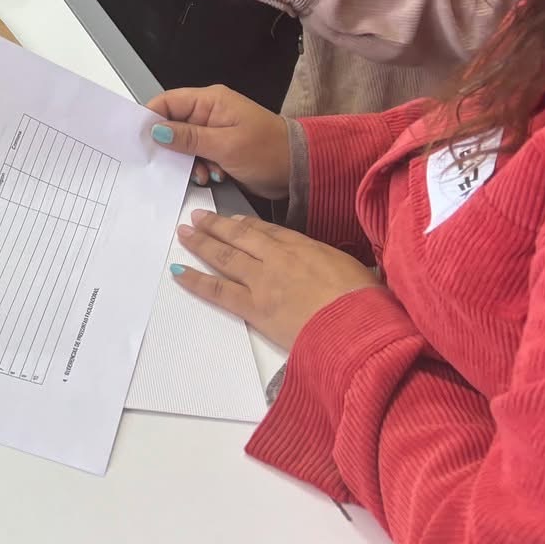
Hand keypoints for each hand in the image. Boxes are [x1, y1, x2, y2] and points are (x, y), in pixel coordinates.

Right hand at [147, 83, 291, 196]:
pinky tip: (212, 176)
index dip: (151, 119)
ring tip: (204, 173)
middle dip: (172, 147)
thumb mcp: (225, 145)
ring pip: (182, 145)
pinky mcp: (219, 149)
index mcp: (210, 101)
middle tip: (177, 163)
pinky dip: (199, 169)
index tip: (142, 140)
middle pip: (172, 125)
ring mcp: (214, 131)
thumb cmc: (270, 151)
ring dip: (188, 162)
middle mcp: (209, 113)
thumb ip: (188, 138)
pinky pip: (196, 157)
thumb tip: (156, 130)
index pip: (167, 102)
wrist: (299, 172)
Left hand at [172, 208, 380, 349]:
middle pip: (241, 237)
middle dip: (217, 226)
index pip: (270, 231)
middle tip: (198, 216)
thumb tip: (340, 271)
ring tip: (184, 233)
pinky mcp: (254, 307)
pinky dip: (195, 281)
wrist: (357, 327)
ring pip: (225, 256)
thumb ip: (337, 266)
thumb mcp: (357, 271)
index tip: (235, 220)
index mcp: (305, 246)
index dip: (248, 225)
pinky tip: (178, 273)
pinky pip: (217, 291)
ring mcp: (263, 280)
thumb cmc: (366, 303)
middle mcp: (279, 257)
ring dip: (202, 243)